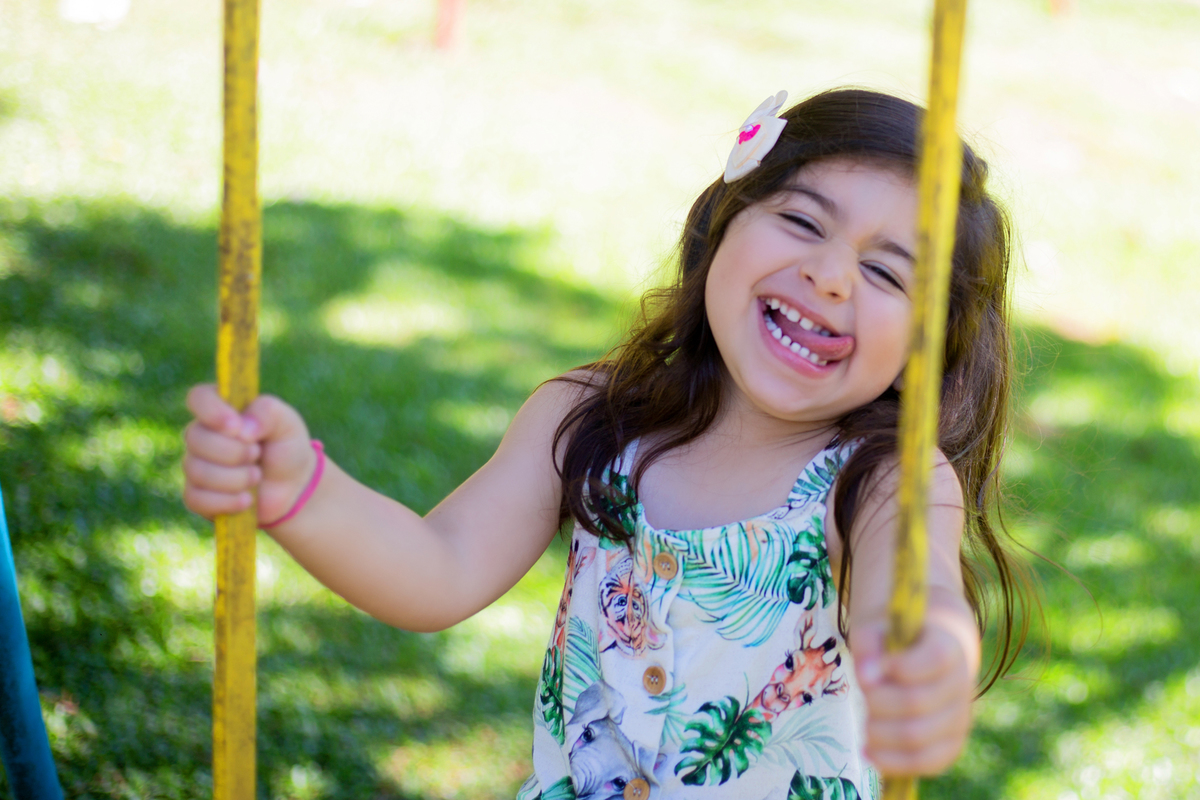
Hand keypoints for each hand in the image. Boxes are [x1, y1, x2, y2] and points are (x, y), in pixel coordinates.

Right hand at [182, 384, 315, 524]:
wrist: (292, 487)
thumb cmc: (285, 447)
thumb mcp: (287, 423)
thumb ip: (267, 413)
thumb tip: (242, 429)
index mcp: (222, 408)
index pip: (198, 398)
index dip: (211, 411)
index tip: (236, 427)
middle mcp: (202, 434)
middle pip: (196, 439)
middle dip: (234, 452)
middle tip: (258, 454)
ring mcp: (196, 465)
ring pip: (198, 471)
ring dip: (236, 478)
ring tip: (257, 476)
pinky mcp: (196, 495)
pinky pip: (197, 499)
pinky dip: (228, 502)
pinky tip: (248, 499)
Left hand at [851, 601, 979, 775]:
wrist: (923, 662)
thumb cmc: (893, 646)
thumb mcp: (877, 632)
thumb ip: (869, 645)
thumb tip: (866, 676)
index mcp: (948, 649)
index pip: (933, 660)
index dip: (895, 667)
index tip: (865, 671)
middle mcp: (961, 685)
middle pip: (916, 702)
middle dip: (877, 703)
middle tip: (864, 698)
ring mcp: (960, 718)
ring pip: (917, 736)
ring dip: (879, 733)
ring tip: (866, 725)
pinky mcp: (952, 746)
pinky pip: (926, 763)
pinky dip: (892, 761)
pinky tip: (869, 752)